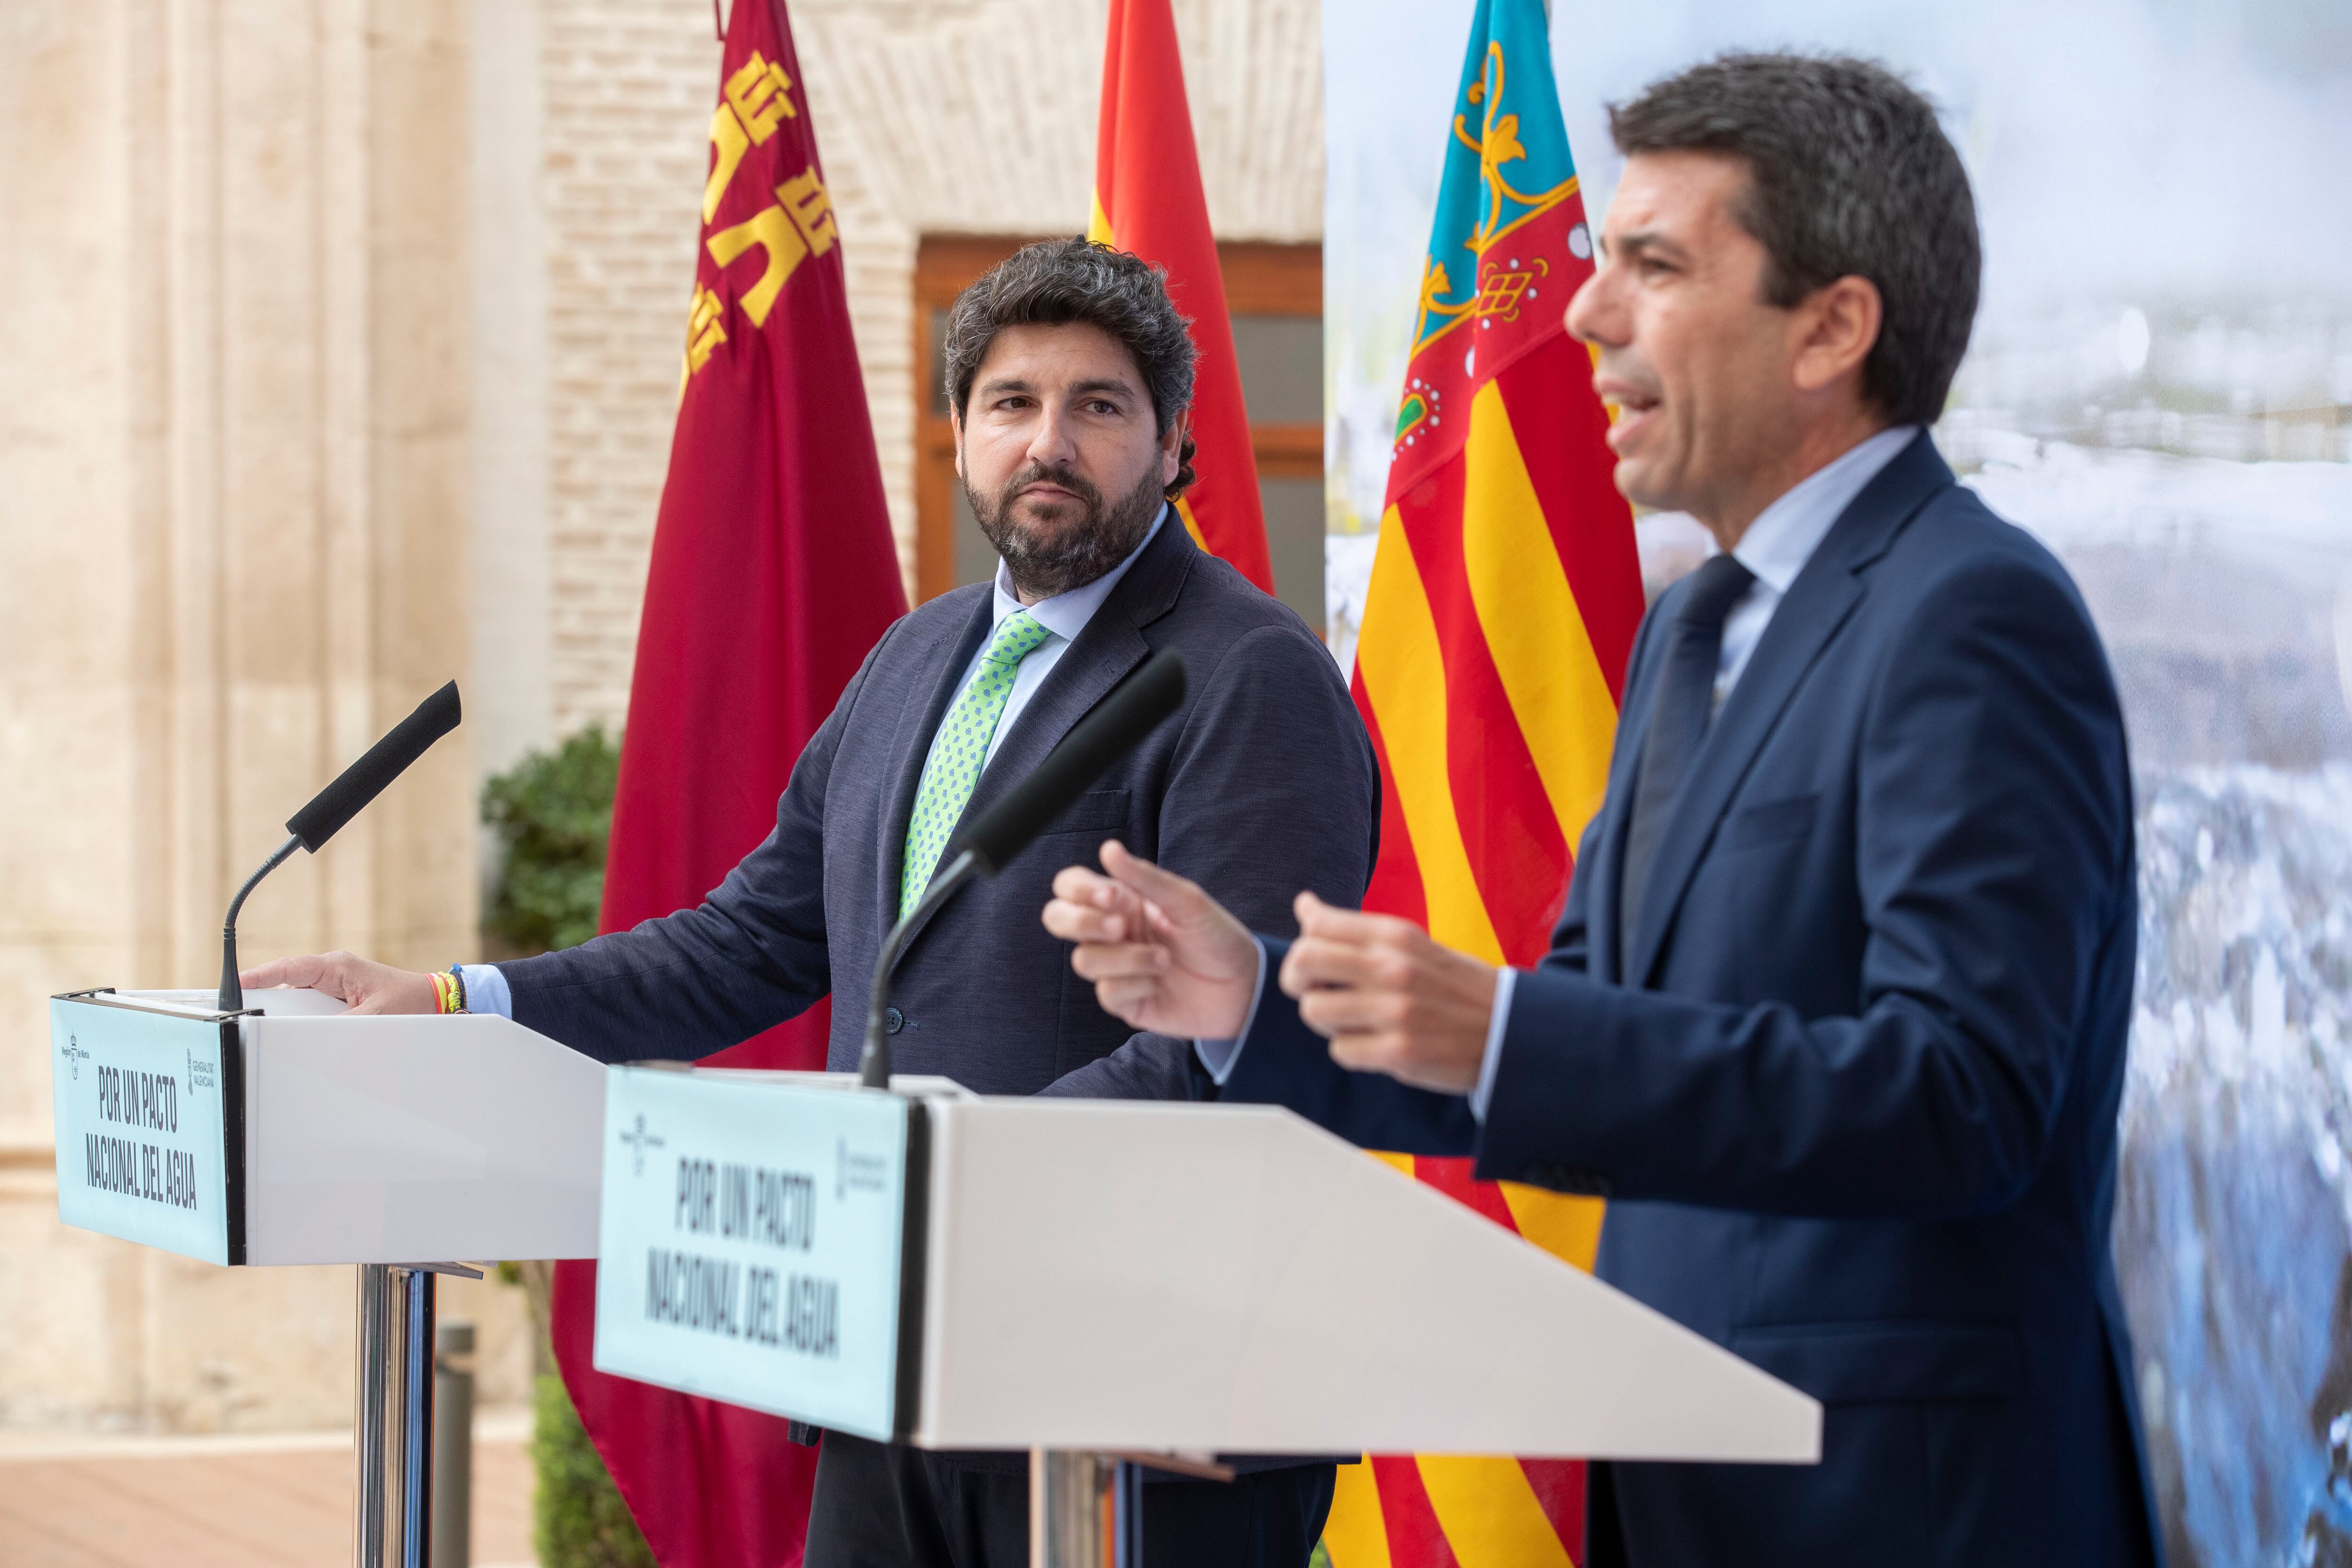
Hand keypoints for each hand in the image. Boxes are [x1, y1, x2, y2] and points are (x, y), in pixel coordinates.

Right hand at [239, 951, 440, 1014]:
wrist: (432, 1001)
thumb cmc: (408, 1002)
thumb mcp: (371, 1016)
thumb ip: (338, 1026)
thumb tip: (310, 1036)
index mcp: (337, 967)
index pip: (289, 969)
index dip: (260, 976)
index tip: (236, 983)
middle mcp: (332, 971)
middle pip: (287, 985)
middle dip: (268, 1000)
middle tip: (247, 1017)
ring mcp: (333, 984)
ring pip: (297, 998)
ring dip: (287, 1014)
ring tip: (269, 1029)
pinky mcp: (338, 996)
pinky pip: (311, 1007)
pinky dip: (302, 1019)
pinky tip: (296, 1033)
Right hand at [1042, 841, 1259, 1037]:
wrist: (1243, 986)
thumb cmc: (1216, 936)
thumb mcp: (1186, 901)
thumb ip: (1146, 878)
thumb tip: (1108, 849)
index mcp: (1122, 901)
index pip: (1071, 886)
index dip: (1079, 890)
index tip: (1113, 897)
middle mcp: (1112, 932)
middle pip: (1057, 919)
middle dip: (1080, 922)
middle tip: (1119, 927)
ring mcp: (1115, 968)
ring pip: (1084, 960)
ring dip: (1125, 959)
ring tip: (1164, 960)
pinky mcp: (1124, 1001)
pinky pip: (1107, 992)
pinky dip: (1135, 985)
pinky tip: (1160, 982)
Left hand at [1278, 892, 1498, 1095]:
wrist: (1512, 1030)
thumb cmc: (1456, 986)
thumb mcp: (1414, 944)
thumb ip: (1358, 930)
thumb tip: (1304, 905)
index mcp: (1397, 936)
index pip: (1319, 924)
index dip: (1304, 941)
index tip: (1314, 956)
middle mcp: (1393, 968)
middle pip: (1304, 960)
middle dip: (1297, 978)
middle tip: (1314, 990)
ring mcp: (1395, 1011)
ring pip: (1314, 1010)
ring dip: (1326, 1020)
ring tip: (1352, 1021)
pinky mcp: (1398, 1052)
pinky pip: (1341, 1050)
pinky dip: (1351, 1051)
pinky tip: (1376, 1045)